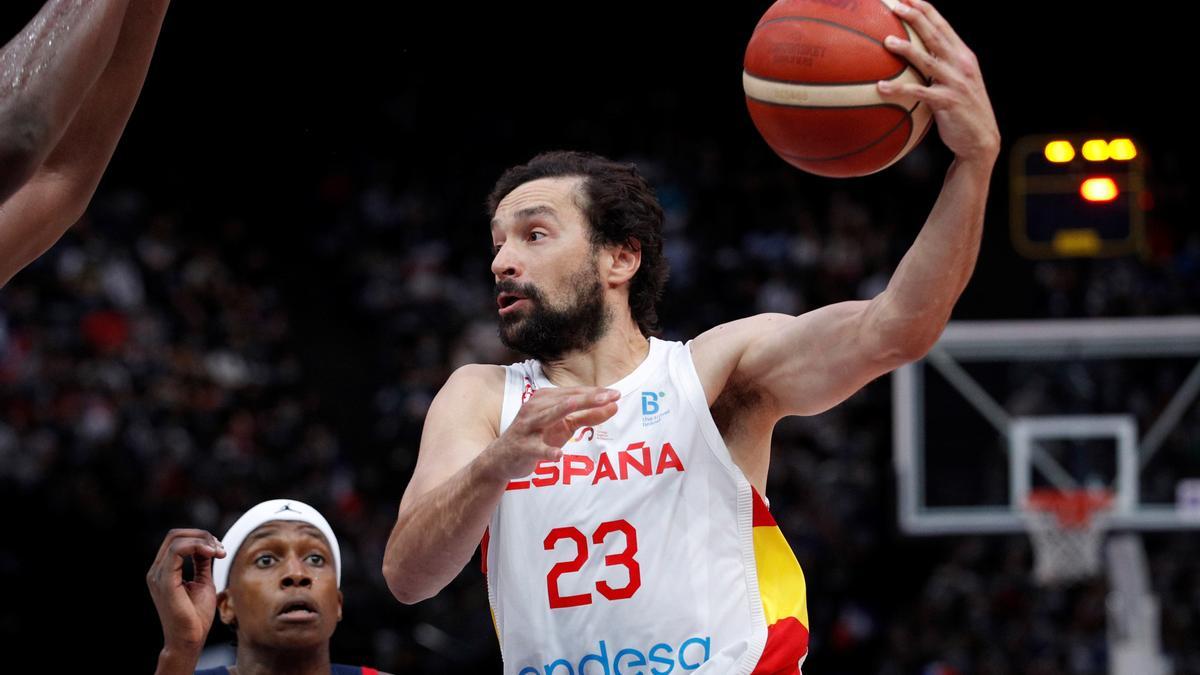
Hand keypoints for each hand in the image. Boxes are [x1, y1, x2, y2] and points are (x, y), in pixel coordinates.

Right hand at [146, 528, 225, 655]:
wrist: (190, 640)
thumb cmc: (196, 616)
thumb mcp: (203, 582)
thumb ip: (201, 563)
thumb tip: (207, 546)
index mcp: (164, 571)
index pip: (177, 539)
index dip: (200, 538)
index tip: (220, 550)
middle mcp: (157, 571)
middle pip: (175, 534)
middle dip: (202, 535)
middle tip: (220, 549)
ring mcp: (158, 575)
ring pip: (176, 539)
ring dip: (202, 540)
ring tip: (218, 552)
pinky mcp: (164, 581)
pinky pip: (177, 551)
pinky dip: (197, 546)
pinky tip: (212, 554)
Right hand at [483, 387, 620, 480]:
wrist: (502, 458)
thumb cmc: (537, 437)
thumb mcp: (564, 426)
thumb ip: (588, 416)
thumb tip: (614, 406)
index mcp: (546, 399)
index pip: (574, 393)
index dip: (595, 393)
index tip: (616, 393)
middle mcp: (535, 408)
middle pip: (565, 400)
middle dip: (587, 398)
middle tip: (610, 396)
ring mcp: (527, 427)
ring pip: (547, 416)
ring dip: (562, 410)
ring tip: (577, 405)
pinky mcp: (522, 448)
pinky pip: (536, 449)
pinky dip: (547, 451)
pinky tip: (559, 455)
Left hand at [878, 0, 1000, 164]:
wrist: (981, 140)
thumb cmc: (962, 112)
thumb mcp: (957, 83)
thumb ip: (941, 68)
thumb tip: (914, 58)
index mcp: (963, 57)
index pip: (944, 27)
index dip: (927, 11)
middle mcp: (962, 65)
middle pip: (936, 35)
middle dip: (916, 18)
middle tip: (896, 6)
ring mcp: (955, 83)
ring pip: (928, 60)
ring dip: (906, 49)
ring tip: (886, 41)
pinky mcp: (948, 102)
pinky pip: (919, 93)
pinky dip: (899, 89)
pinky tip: (880, 87)